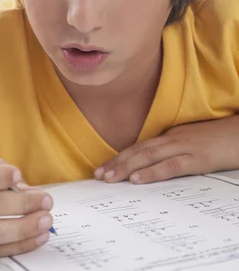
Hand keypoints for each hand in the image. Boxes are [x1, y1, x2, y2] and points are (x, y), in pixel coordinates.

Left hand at [94, 116, 238, 184]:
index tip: (103, 167)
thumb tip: (153, 164)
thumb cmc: (218, 139)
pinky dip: (152, 172)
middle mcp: (173, 139)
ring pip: (149, 156)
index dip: (120, 157)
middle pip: (139, 150)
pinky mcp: (197, 158)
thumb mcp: (191, 142)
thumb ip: (172, 150)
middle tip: (98, 175)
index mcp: (170, 136)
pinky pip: (170, 166)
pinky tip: (138, 179)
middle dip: (116, 163)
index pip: (139, 146)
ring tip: (109, 178)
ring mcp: (184, 147)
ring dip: (126, 167)